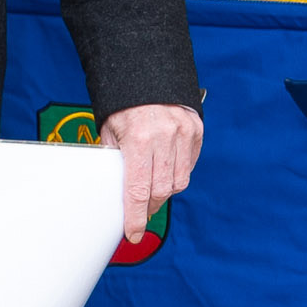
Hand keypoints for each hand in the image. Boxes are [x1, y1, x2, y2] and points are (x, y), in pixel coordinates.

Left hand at [98, 102, 202, 241]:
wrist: (148, 73)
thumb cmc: (123, 105)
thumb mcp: (110, 131)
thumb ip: (115, 160)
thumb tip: (114, 191)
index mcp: (138, 139)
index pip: (138, 190)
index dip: (136, 217)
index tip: (133, 233)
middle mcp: (164, 137)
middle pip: (161, 191)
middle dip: (150, 207)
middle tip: (141, 214)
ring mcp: (184, 133)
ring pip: (178, 182)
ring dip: (164, 193)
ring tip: (152, 194)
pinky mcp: (196, 131)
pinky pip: (188, 166)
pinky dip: (177, 175)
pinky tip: (165, 173)